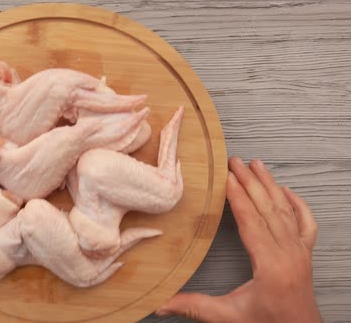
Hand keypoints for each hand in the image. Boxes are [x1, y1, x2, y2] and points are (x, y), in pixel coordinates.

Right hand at [157, 157, 320, 322]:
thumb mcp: (227, 316)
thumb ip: (194, 306)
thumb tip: (161, 303)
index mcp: (270, 264)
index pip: (251, 220)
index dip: (237, 196)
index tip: (226, 176)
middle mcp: (289, 253)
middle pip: (268, 208)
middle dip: (250, 181)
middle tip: (235, 161)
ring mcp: (300, 252)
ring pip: (286, 209)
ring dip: (270, 184)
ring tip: (257, 164)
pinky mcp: (305, 254)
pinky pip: (306, 223)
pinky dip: (297, 203)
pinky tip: (287, 191)